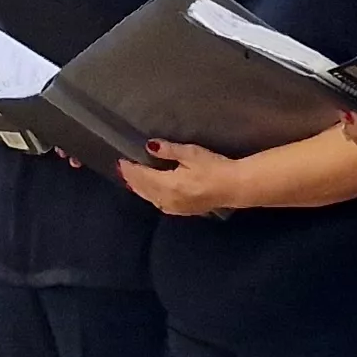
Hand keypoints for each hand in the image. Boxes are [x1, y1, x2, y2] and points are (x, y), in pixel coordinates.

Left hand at [115, 141, 237, 215]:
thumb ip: (169, 150)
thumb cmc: (214, 167)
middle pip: (144, 189)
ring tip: (131, 180)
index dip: (131, 169)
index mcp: (168, 185)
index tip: (121, 160)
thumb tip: (149, 146)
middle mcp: (168, 199)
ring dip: (139, 188)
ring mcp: (175, 208)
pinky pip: (159, 203)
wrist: (234, 187)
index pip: (143, 177)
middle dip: (132, 179)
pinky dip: (150, 196)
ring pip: (150, 198)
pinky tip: (149, 192)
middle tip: (122, 169)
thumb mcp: (191, 154)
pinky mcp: (182, 211)